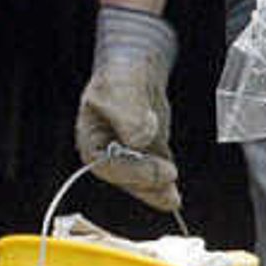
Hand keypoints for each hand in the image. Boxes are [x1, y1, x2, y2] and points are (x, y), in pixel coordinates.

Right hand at [76, 2, 181, 214]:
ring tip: (174, 197)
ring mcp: (127, 155)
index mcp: (90, 138)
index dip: (132, 172)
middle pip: (124, 178)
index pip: (106, 164)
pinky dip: (164, 182)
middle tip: (169, 184)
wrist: (137, 67)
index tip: (158, 170)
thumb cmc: (120, 74)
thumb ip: (129, 112)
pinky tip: (174, 190)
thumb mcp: (121, 86)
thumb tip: (139, 138)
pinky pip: (153, 173)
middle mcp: (107, 151)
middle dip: (147, 185)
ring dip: (156, 189)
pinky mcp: (145, 155)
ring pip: (141, 180)